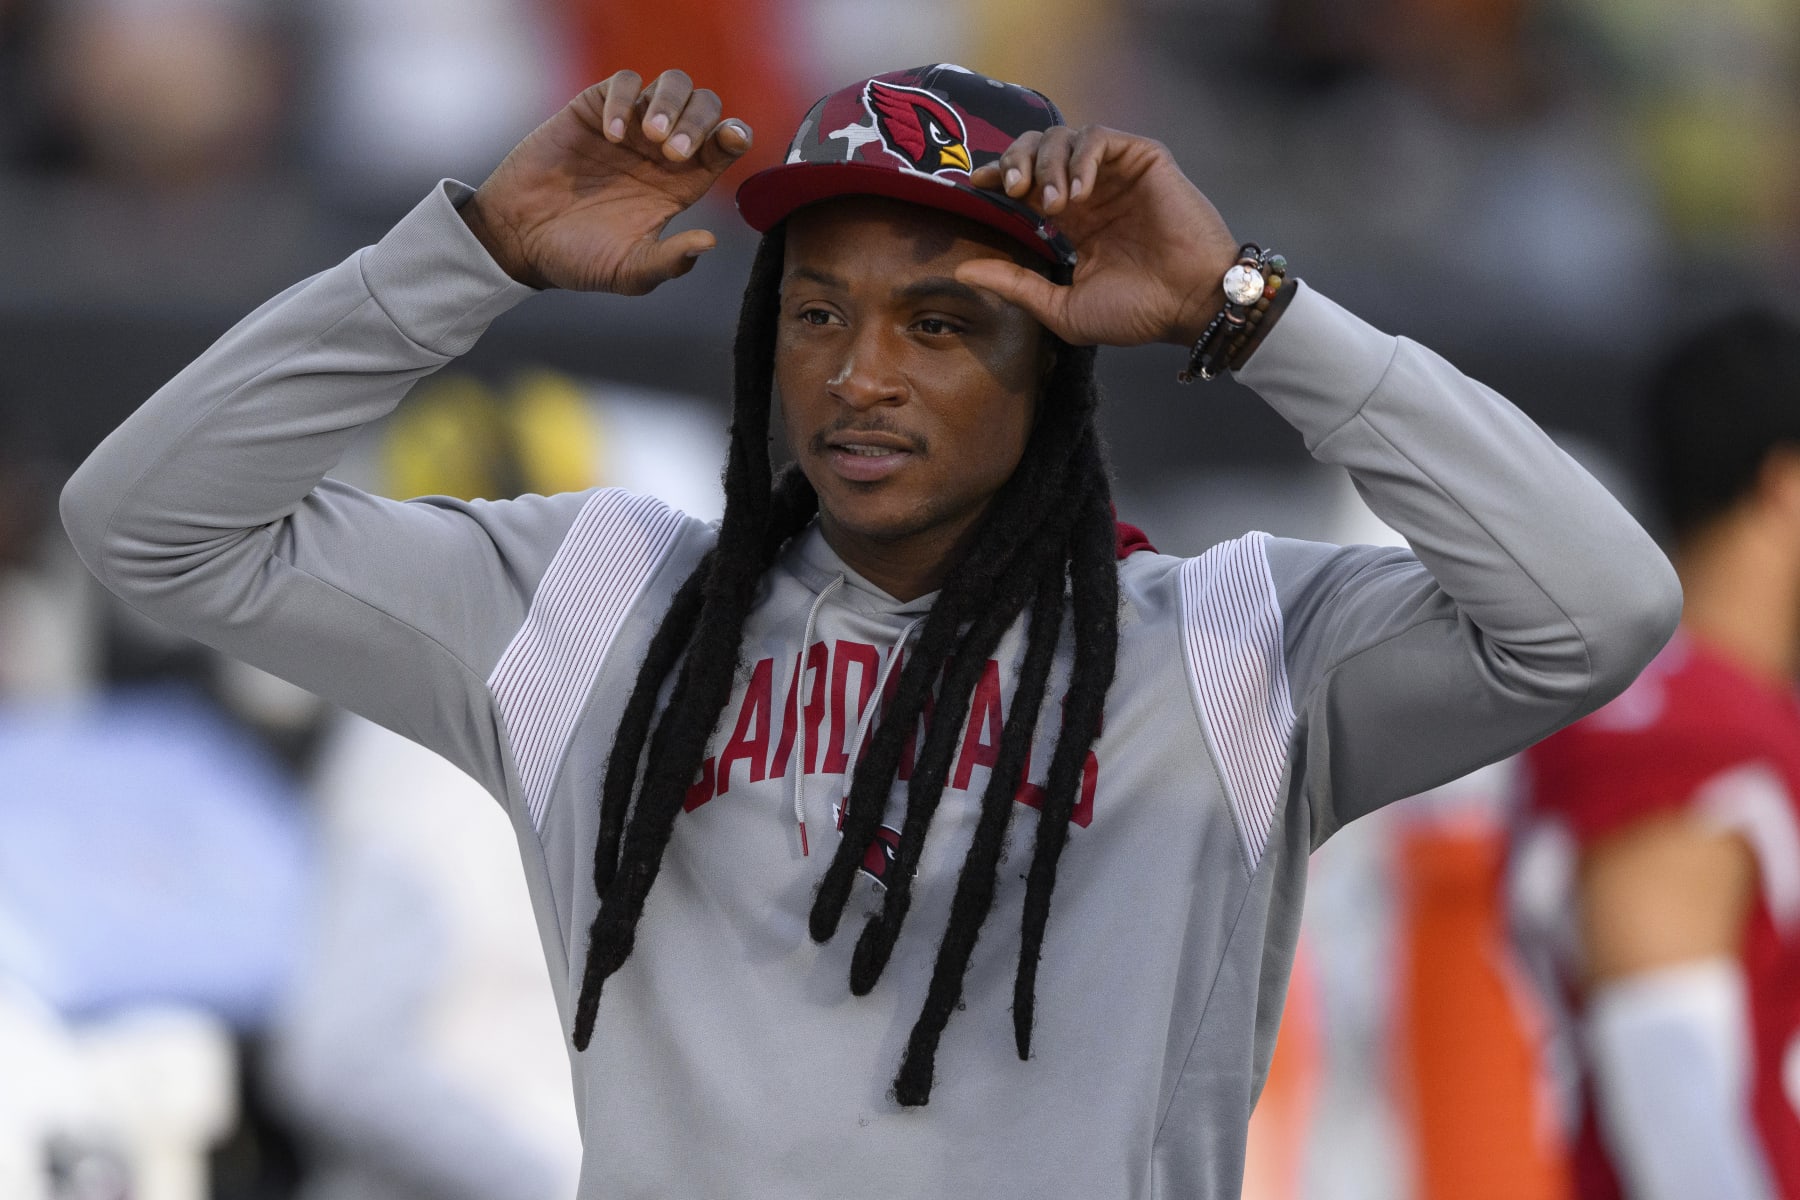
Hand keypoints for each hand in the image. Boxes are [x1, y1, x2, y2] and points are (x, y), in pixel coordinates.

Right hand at [460, 69, 752, 293]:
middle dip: (699, 121)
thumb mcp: (629, 272)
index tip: (731, 140)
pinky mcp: (594, 110)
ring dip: (670, 103)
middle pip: (705, 106)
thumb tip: (709, 242)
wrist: (519, 240)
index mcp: (681, 183)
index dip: (735, 135)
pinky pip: (623, 83)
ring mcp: (630, 126)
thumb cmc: (578, 258)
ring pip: (671, 84)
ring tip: (653, 137)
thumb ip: (669, 262)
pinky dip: (625, 101)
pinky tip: (613, 136)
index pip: (724, 145)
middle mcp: (661, 150)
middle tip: (674, 153)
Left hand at [954, 128, 1241, 347]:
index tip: (975, 184)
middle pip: (1038, 149)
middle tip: (1009, 188)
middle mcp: (1091, 190)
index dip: (998, 175)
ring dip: (1048, 165)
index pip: (1024, 182)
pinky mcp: (1144, 159)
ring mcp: (1117, 173)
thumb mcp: (1062, 308)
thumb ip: (1015, 285)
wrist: (1189, 305)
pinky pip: (1101, 138)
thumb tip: (964, 271)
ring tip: (1052, 203)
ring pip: (1066, 138)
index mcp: (1072, 220)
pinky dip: (1082, 158)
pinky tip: (1078, 192)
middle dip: (1016, 160)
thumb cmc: (1136, 313)